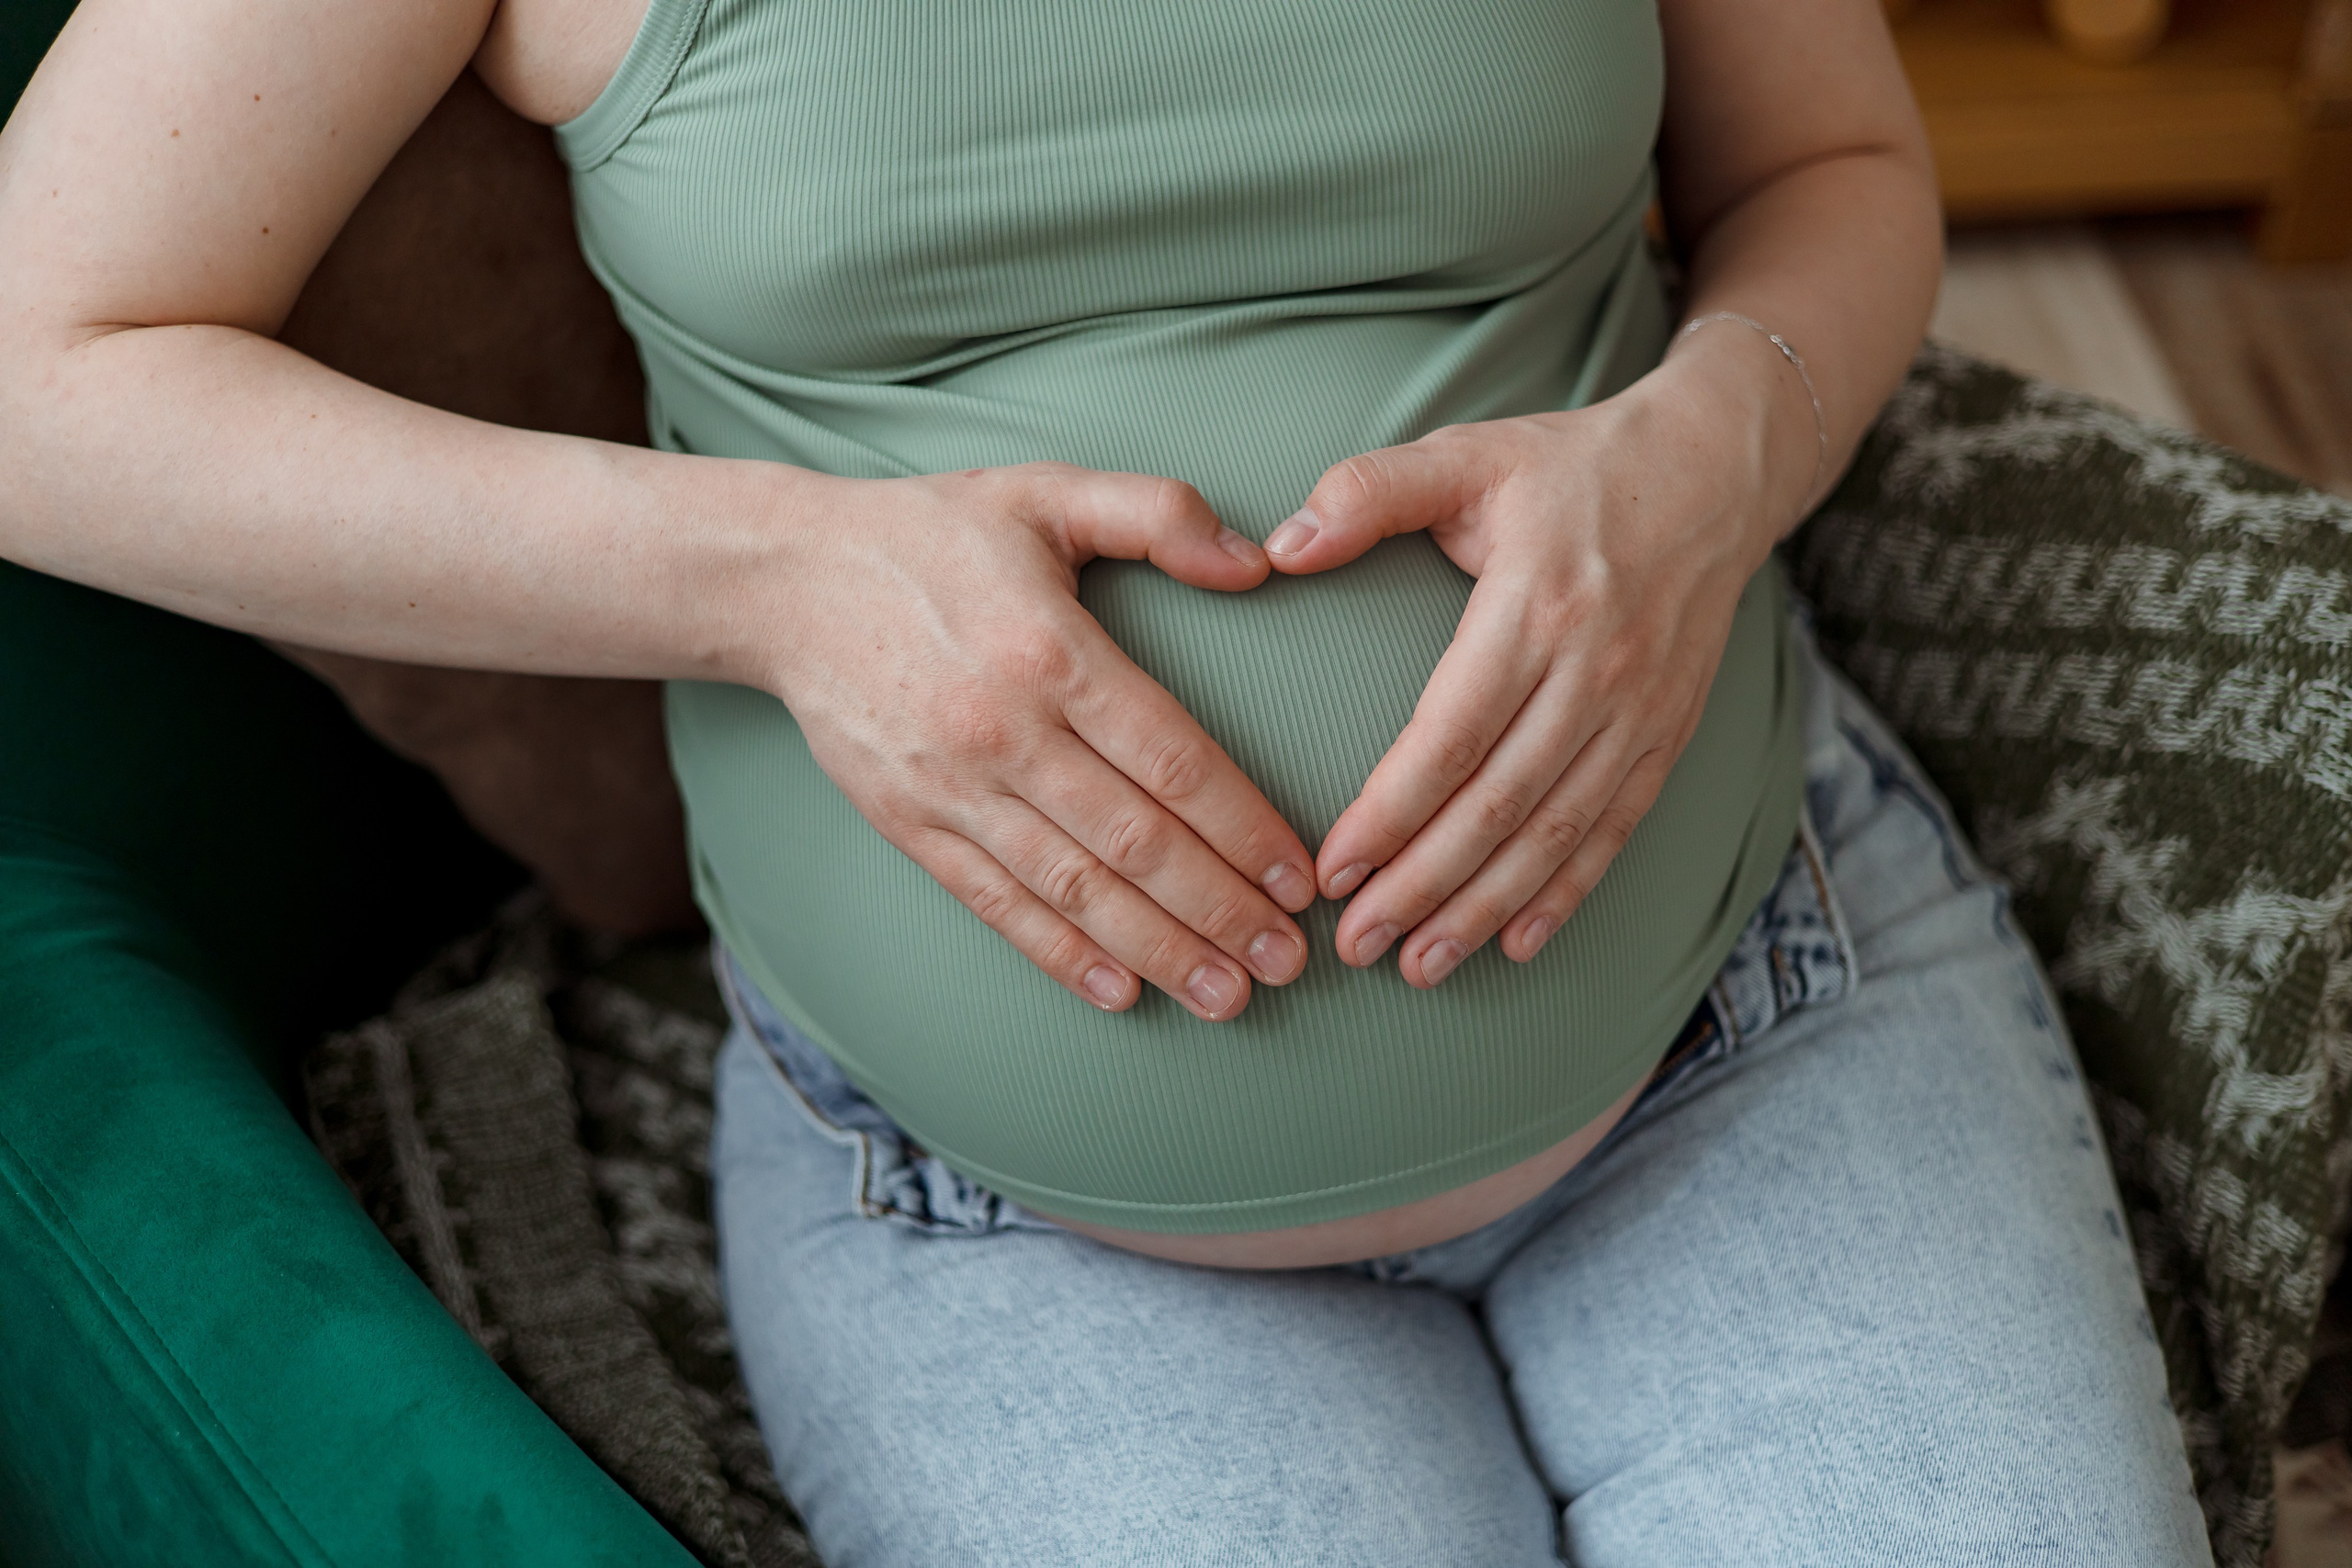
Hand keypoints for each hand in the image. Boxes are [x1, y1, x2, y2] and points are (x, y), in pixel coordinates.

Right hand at [764, 462, 1317, 1020]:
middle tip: (1287, 962)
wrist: (786, 580)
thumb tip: (1254, 563)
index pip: (1170, 760)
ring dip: (1158, 951)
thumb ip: (1157, 514)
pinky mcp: (910, 824)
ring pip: (1073, 888)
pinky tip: (1122, 994)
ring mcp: (952, 788)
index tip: (1298, 876)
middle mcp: (1004, 732)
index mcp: (1051, 652)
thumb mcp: (1046, 492)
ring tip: (1228, 999)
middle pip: (1134, 841)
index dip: (1242, 827)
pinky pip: (996, 904)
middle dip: (1220, 911)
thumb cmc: (932, 535)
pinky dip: (1061, 955)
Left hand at [1262, 345, 1804, 986]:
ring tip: (1421, 965)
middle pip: (1498, 806)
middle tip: (1358, 946)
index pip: (1450, 737)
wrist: (1716, 469)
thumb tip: (1280, 544)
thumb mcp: (1467, 454)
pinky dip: (1567, 893)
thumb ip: (1369, 492)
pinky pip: (1615, 830)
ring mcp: (1640, 711)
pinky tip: (1516, 942)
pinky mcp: (1670, 733)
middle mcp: (1594, 672)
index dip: (1389, 813)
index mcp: (1535, 608)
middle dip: (1423, 887)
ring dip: (1485, 907)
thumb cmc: (1570, 467)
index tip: (1332, 871)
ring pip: (1556, 833)